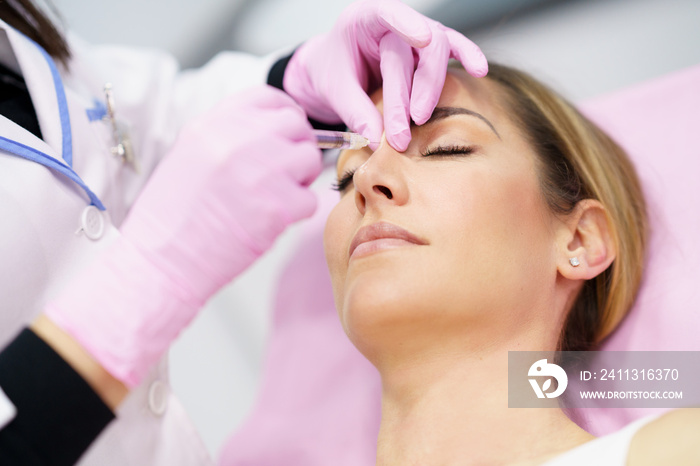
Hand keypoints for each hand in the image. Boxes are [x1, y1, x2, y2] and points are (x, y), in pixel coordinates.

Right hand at [46, 86, 320, 386]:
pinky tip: (269, 222)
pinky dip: (297, 213)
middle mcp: (238, 140)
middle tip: (283, 175)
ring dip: (300, 180)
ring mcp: (261, 171)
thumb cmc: (172, 217)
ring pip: (311, 160)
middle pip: (297, 126)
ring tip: (273, 199)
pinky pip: (310, 200)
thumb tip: (276, 132)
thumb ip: (231, 136)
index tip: (285, 135)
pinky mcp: (278, 207)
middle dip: (296, 149)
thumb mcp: (191, 155)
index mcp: (213, 124)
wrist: (159, 263)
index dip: (285, 116)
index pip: (270, 98)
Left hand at [283, 0, 487, 150]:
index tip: (422, 39)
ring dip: (432, 88)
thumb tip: (375, 141)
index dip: (407, 23)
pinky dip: (467, 58)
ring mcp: (416, 36)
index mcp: (365, 19)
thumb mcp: (334, 91)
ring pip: (438, 51)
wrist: (336, 73)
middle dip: (414, 88)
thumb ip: (355, 112)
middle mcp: (395, 23)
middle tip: (404, 127)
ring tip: (421, 119)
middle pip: (419, 46)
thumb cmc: (333, 73)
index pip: (389, 13)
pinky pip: (453, 49)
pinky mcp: (428, 52)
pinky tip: (479, 71)